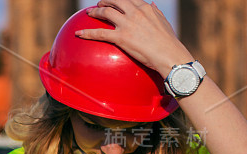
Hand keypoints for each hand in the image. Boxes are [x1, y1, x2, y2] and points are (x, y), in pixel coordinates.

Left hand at [77, 0, 193, 76]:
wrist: (168, 54)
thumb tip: (152, 4)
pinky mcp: (121, 37)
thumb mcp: (163, 21)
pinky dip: (87, 32)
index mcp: (146, 7)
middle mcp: (135, 12)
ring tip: (89, 13)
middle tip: (99, 4)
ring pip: (106, 12)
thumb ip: (155, 12)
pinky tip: (78, 34)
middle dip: (106, 1)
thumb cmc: (168, 42)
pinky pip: (100, 33)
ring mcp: (127, 23)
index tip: (114, 1)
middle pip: (116, 1)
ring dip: (95, 11)